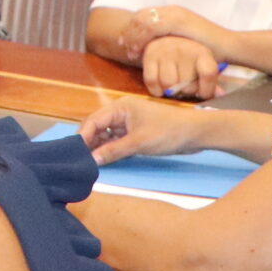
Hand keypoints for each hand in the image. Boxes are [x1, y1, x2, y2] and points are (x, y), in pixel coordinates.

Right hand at [79, 95, 210, 163]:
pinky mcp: (136, 133)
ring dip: (99, 147)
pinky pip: (117, 141)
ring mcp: (129, 123)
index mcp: (120, 107)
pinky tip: (105, 160)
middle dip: (88, 142)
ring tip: (89, 163)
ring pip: (106, 135)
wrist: (197, 133)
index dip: (82, 136)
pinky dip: (111, 149)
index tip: (74, 153)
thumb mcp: (139, 143)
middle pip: (97, 127)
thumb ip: (113, 151)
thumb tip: (91, 159)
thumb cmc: (169, 132)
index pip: (93, 121)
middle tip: (79, 160)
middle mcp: (122, 113)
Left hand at [112, 4, 227, 61]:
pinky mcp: (179, 21)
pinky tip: (140, 51)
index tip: (124, 43)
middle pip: (140, 16)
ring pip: (143, 21)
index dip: (131, 28)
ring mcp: (176, 14)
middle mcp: (172, 9)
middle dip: (129, 32)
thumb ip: (168, 37)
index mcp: (172, 12)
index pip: (143, 15)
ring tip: (130, 52)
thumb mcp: (183, 39)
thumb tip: (152, 45)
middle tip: (123, 48)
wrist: (229, 46)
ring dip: (133, 37)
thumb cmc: (208, 47)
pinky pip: (152, 27)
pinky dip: (142, 39)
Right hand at [139, 35, 222, 98]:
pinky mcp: (150, 55)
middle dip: (186, 92)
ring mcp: (166, 51)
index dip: (207, 90)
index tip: (203, 95)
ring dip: (170, 92)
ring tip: (173, 88)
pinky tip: (160, 89)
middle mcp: (185, 49)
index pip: (208, 73)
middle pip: (187, 85)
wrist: (165, 38)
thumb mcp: (202, 65)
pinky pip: (152, 80)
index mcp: (202, 52)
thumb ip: (210, 82)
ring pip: (169, 85)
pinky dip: (156, 90)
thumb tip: (219, 95)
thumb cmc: (188, 58)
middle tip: (185, 88)